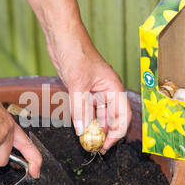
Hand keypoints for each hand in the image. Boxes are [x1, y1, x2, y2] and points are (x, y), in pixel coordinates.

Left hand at [46, 23, 131, 153]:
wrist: (62, 37)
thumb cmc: (76, 52)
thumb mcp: (78, 83)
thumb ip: (81, 109)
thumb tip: (83, 131)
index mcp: (113, 87)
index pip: (123, 116)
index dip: (117, 133)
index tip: (105, 145)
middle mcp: (107, 91)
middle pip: (111, 118)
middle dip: (105, 133)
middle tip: (94, 147)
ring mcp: (95, 91)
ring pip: (98, 115)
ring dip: (93, 128)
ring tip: (86, 140)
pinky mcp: (83, 90)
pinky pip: (87, 109)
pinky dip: (84, 119)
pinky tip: (79, 127)